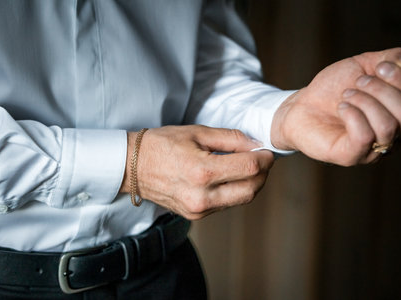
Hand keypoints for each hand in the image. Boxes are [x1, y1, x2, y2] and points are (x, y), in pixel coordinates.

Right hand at [120, 125, 273, 219]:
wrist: (133, 166)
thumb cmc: (162, 145)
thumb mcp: (197, 132)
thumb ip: (231, 138)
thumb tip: (256, 145)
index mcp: (202, 171)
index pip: (249, 168)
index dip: (265, 159)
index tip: (267, 151)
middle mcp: (202, 196)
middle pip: (251, 190)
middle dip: (263, 174)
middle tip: (263, 160)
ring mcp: (198, 210)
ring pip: (241, 200)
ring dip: (251, 183)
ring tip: (248, 167)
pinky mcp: (195, 216)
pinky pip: (226, 204)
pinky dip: (235, 191)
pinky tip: (230, 177)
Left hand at [271, 48, 400, 165]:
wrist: (301, 106)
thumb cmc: (333, 89)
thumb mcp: (362, 65)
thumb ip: (389, 59)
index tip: (380, 67)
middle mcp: (394, 135)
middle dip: (382, 90)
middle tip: (357, 83)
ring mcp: (373, 149)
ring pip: (388, 126)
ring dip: (365, 101)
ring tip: (346, 95)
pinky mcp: (351, 156)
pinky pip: (365, 137)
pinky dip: (353, 114)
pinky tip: (341, 107)